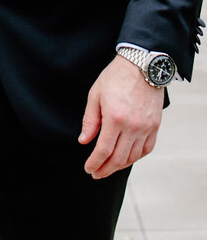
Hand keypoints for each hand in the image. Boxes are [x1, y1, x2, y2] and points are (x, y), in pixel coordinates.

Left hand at [79, 54, 163, 178]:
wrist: (142, 65)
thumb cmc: (115, 77)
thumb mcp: (95, 95)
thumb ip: (90, 121)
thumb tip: (84, 141)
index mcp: (115, 118)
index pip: (103, 150)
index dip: (94, 163)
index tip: (88, 169)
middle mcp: (132, 126)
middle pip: (118, 158)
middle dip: (105, 169)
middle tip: (96, 173)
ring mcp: (146, 127)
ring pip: (133, 156)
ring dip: (120, 166)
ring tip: (109, 167)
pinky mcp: (155, 125)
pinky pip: (147, 148)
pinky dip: (136, 157)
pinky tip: (127, 158)